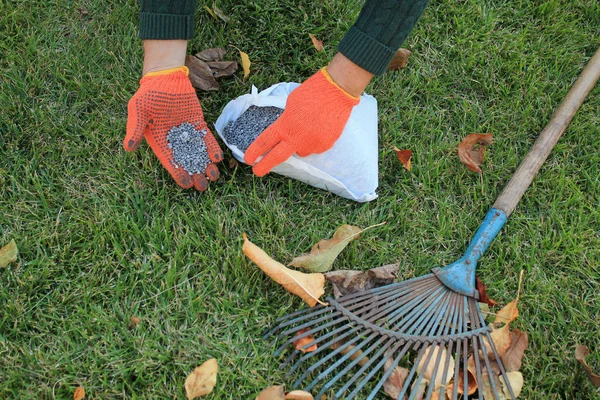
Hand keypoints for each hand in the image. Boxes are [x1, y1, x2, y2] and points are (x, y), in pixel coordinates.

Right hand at [124, 66, 222, 190]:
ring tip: (214, 177)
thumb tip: (128, 148)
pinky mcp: (198, 123)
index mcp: (159, 140)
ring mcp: (188, 132)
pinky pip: (206, 138)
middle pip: (186, 161)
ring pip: (198, 153)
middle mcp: (174, 140)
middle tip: (204, 186)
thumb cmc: (148, 94)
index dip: (178, 173)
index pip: (170, 161)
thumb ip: (135, 128)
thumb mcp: (138, 110)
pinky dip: (212, 148)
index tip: (187, 184)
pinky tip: (217, 158)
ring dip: (206, 165)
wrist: (165, 78)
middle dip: (195, 173)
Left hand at [244, 67, 359, 175]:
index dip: (254, 151)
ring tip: (308, 128)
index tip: (248, 159)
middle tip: (257, 172)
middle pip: (277, 157)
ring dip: (300, 144)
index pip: (265, 142)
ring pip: (301, 151)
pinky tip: (320, 127)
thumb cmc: (312, 92)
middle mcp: (297, 139)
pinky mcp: (325, 146)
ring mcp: (312, 144)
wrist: (337, 91)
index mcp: (285, 125)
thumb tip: (285, 130)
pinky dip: (315, 141)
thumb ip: (285, 121)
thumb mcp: (290, 104)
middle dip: (265, 166)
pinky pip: (316, 147)